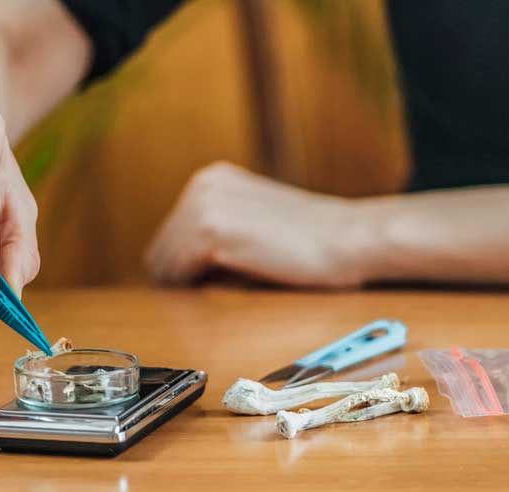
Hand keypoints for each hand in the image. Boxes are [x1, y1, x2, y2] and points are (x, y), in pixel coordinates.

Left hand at [145, 163, 368, 286]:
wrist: (349, 238)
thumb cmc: (312, 241)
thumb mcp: (254, 222)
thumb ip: (218, 235)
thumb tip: (179, 273)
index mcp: (212, 179)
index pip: (168, 236)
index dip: (180, 269)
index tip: (202, 287)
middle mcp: (202, 184)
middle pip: (159, 250)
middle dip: (179, 278)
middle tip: (213, 295)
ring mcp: (204, 204)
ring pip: (163, 263)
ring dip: (186, 286)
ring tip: (224, 291)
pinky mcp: (211, 229)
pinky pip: (177, 272)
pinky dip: (194, 288)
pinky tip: (226, 288)